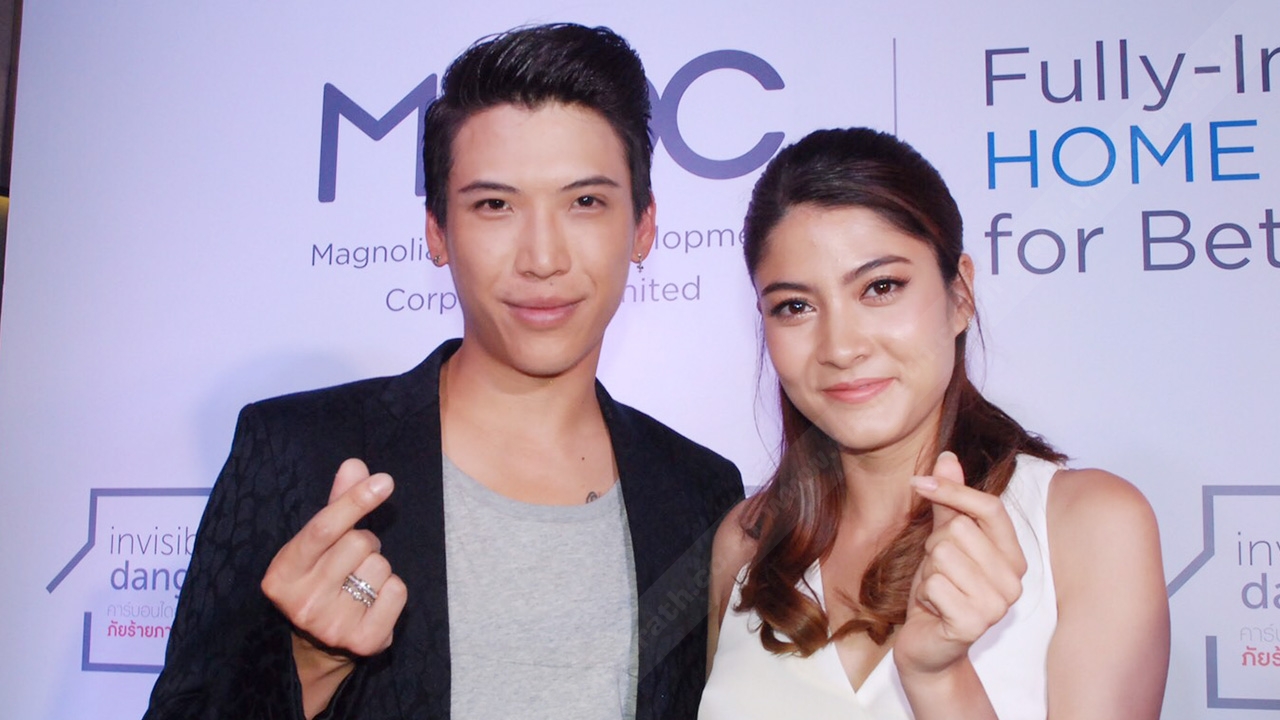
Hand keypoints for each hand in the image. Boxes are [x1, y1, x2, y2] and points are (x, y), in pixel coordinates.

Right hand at [260, 459, 407, 712]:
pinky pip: (398, 590)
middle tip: (352, 561)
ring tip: (359, 583)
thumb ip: (335, 504)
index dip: (355, 501)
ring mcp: (333, 625)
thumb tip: (355, 465)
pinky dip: (393, 590)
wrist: (317, 648)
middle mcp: (303, 602)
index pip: (323, 528)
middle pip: (359, 543)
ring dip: (379, 568)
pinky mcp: (365, 641)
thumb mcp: (316, 545)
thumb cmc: (319, 581)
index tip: (384, 481)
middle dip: (365, 543)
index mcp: (282, 573)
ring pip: (381, 566)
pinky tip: (373, 602)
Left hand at [894, 452, 1025, 678]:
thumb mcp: (942, 539)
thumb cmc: (940, 590)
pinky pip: (933, 583)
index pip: (991, 507)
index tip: (918, 483)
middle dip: (934, 545)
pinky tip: (934, 609)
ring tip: (937, 590)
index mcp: (1014, 555)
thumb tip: (947, 455)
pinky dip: (924, 593)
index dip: (953, 490)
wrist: (929, 645)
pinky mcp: (974, 623)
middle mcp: (1015, 580)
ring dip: (928, 571)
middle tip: (938, 570)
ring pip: (943, 554)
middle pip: (958, 529)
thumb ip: (949, 501)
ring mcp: (998, 604)